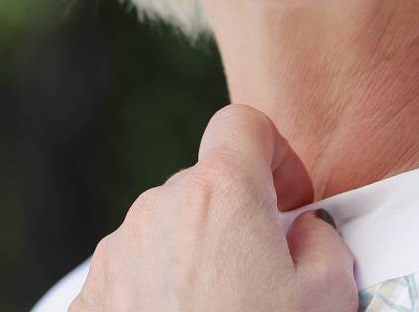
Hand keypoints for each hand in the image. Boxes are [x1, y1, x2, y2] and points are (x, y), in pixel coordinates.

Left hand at [68, 103, 357, 311]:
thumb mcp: (327, 299)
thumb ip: (324, 243)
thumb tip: (306, 229)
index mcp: (220, 192)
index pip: (244, 124)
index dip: (275, 155)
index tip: (290, 203)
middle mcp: (159, 206)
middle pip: (205, 186)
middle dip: (236, 221)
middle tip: (266, 281)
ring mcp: (118, 250)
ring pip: (168, 232)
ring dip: (196, 260)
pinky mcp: (90, 295)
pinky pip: (135, 275)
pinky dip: (159, 295)